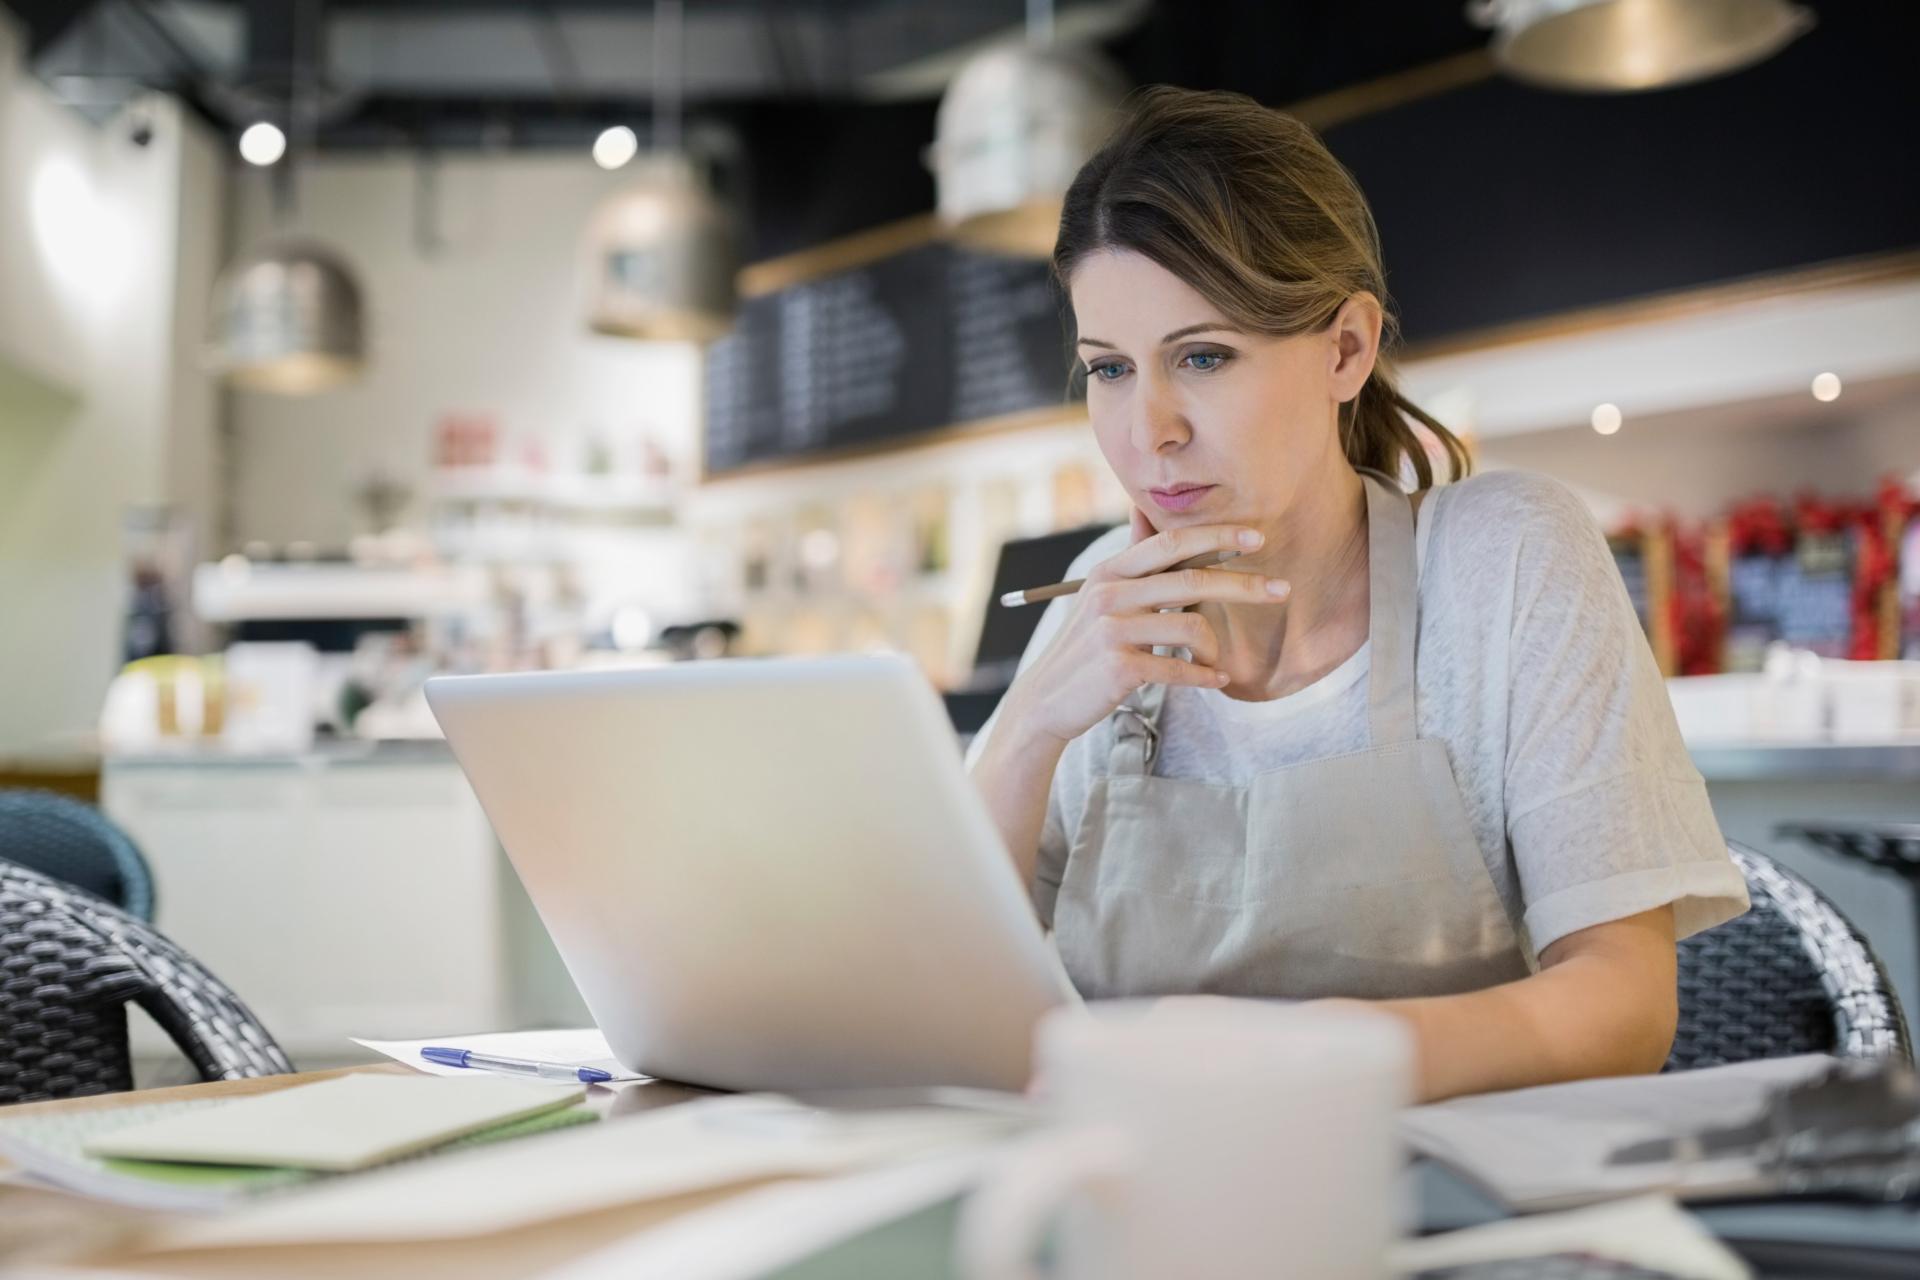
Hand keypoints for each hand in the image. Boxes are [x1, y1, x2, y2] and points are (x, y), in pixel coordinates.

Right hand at [998, 508, 1290, 745]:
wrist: (1046, 700)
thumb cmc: (1085, 648)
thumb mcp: (1101, 596)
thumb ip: (1130, 560)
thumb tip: (1141, 509)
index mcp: (1110, 571)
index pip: (1171, 542)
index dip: (1217, 536)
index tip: (1257, 538)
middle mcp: (1109, 594)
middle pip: (1192, 580)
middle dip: (1244, 584)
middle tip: (1282, 590)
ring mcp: (1112, 630)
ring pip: (1191, 626)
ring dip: (1215, 648)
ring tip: (1216, 662)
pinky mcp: (1119, 667)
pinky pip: (1180, 668)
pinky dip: (1204, 677)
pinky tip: (1217, 681)